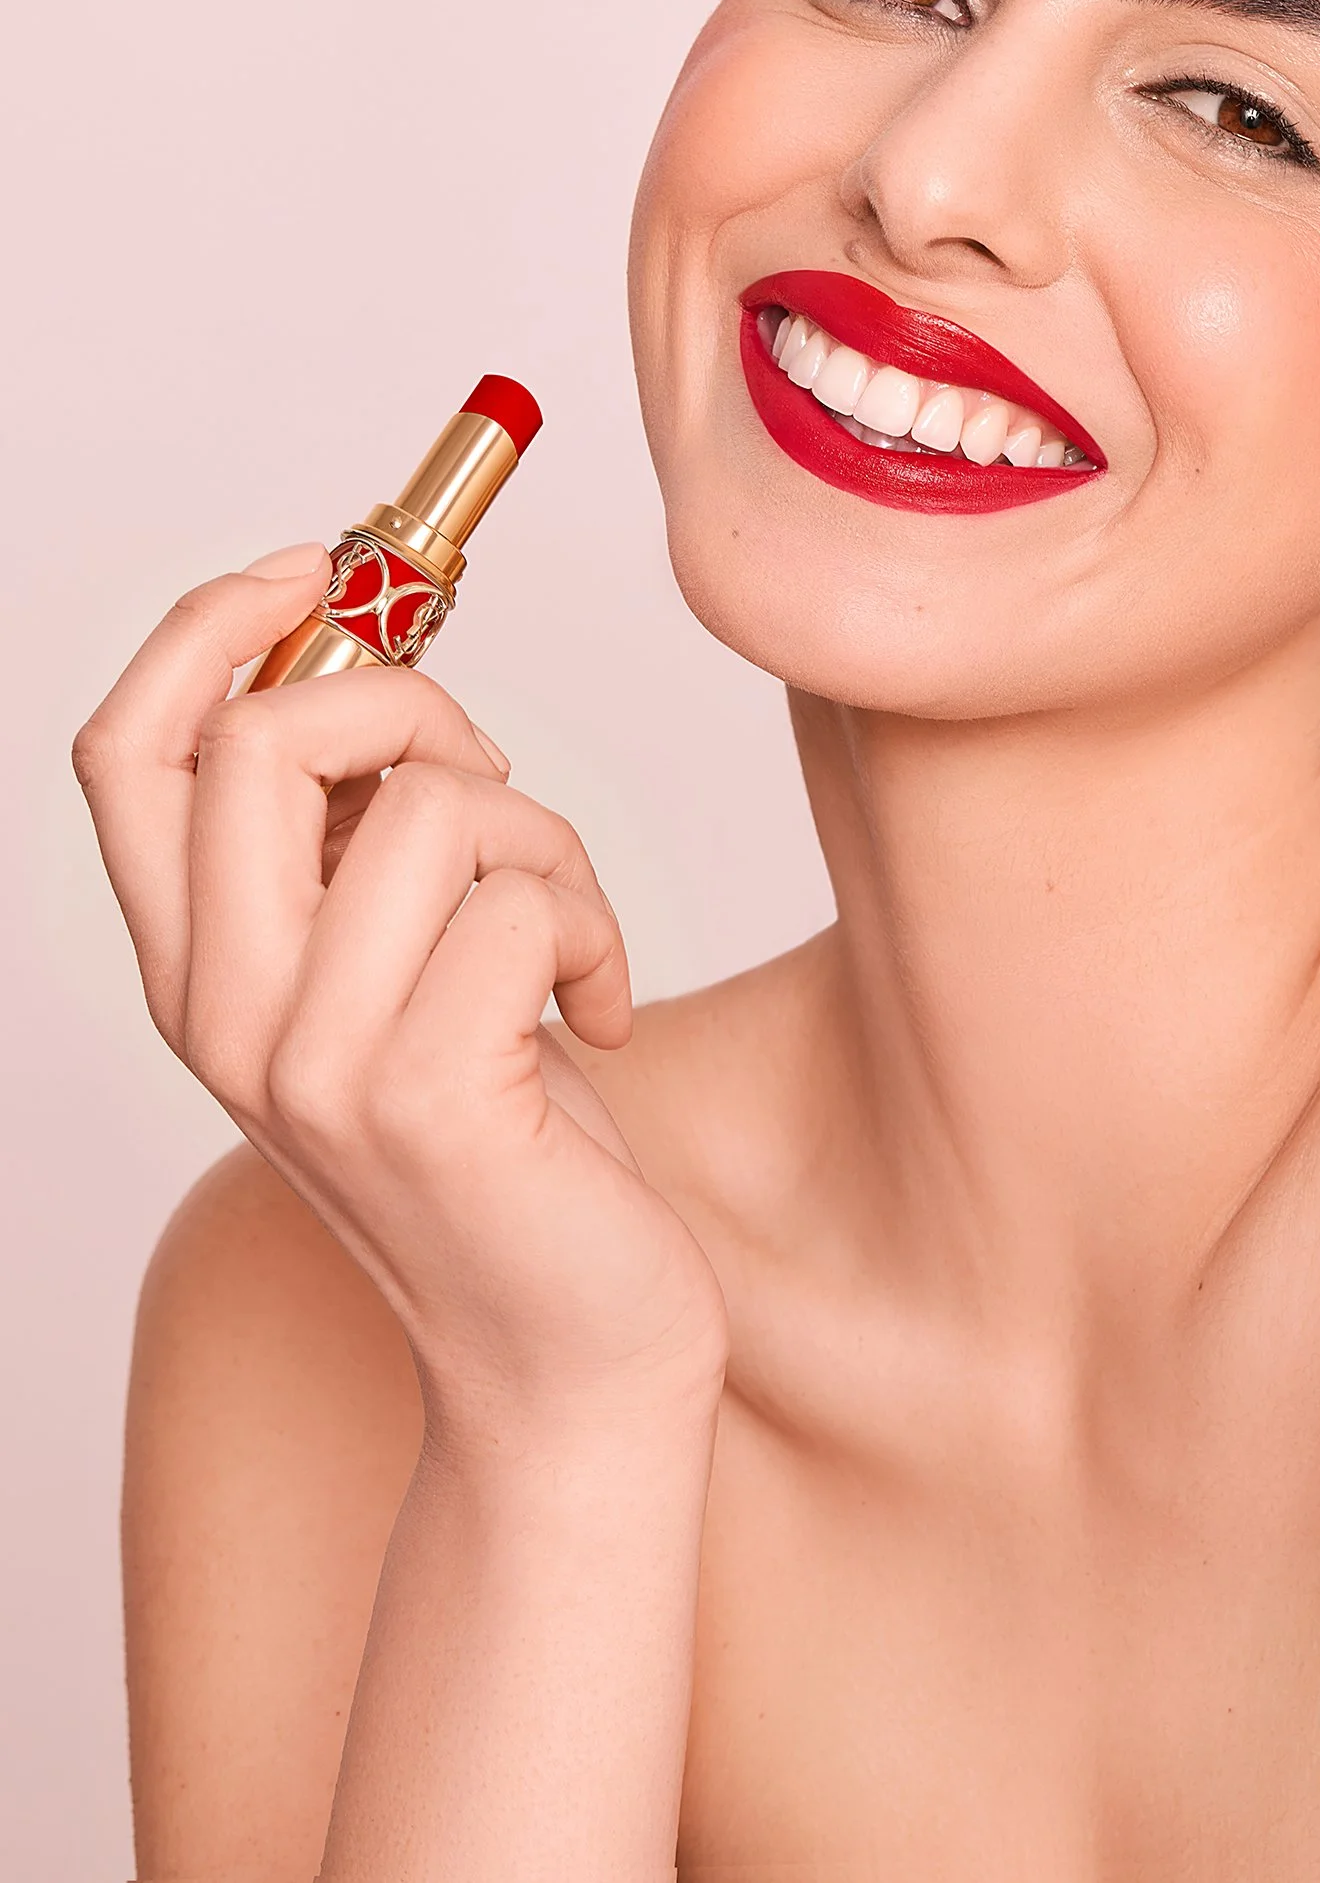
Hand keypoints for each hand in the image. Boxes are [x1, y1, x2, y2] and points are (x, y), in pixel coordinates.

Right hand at [74, 546, 727, 1444]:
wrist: (566, 1348)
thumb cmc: (507, 1136)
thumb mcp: (396, 967)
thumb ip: (352, 842)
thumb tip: (379, 657)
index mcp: (199, 971)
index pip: (127, 752)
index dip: (211, 626)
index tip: (321, 567)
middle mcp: (224, 1017)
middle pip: (260, 740)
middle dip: (411, 702)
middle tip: (490, 778)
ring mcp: (313, 1065)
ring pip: (426, 804)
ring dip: (540, 839)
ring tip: (564, 935)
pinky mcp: (425, 1096)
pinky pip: (519, 896)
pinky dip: (593, 926)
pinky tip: (598, 1013)